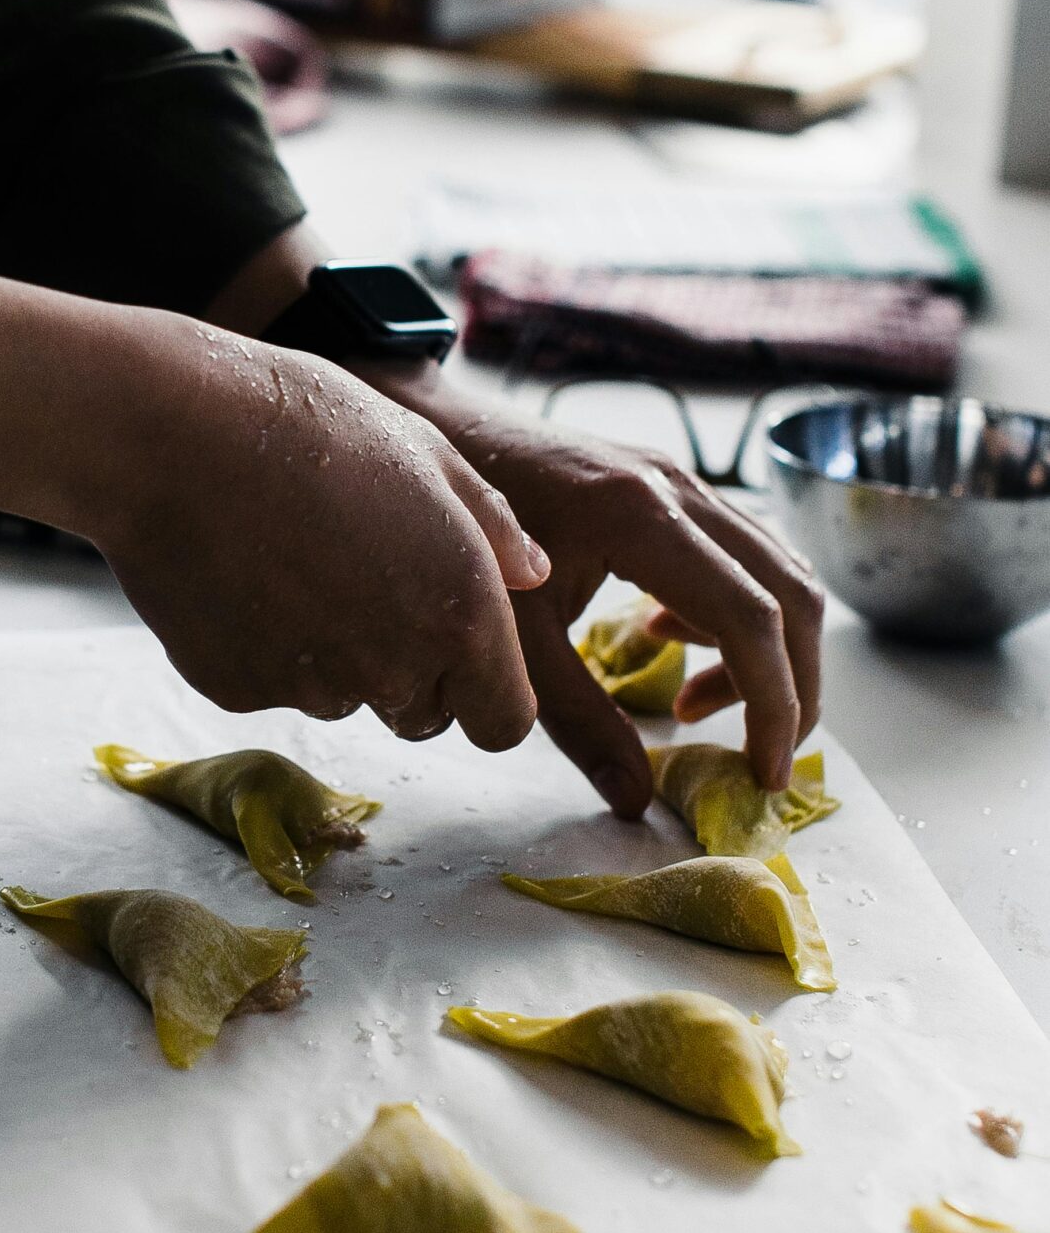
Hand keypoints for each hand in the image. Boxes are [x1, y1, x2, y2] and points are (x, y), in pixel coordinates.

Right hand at [0, 271, 549, 747]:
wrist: (174, 433)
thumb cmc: (308, 422)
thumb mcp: (426, 449)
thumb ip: (493, 526)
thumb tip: (533, 574)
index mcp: (461, 613)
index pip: (504, 723)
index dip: (486, 692)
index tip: (461, 653)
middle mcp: (394, 666)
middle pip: (423, 716)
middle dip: (411, 670)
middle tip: (368, 581)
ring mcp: (310, 686)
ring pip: (345, 697)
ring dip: (335, 653)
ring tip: (296, 557)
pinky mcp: (238, 691)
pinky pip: (271, 684)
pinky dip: (265, 646)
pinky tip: (245, 571)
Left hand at [363, 377, 823, 815]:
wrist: (439, 434)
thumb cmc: (462, 532)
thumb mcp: (513, 634)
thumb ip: (575, 718)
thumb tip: (635, 798)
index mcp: (641, 518)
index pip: (751, 618)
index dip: (771, 705)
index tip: (762, 774)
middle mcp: (679, 488)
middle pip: (792, 595)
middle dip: (793, 688)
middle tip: (759, 758)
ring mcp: (683, 480)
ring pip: (779, 573)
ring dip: (766, 652)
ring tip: (691, 708)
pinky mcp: (673, 486)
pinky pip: (744, 556)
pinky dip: (734, 614)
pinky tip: (667, 644)